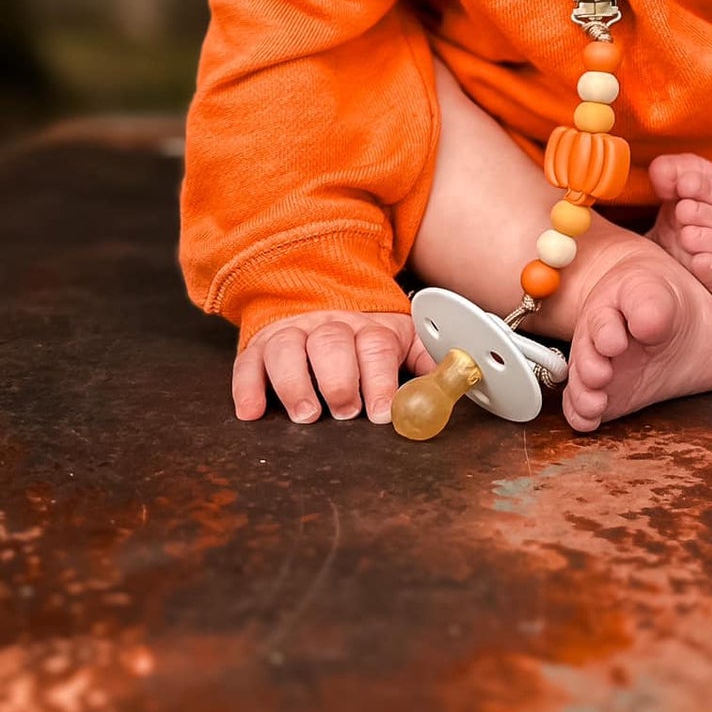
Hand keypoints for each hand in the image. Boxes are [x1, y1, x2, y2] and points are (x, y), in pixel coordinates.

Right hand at [232, 310, 434, 424]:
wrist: (316, 297)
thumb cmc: (364, 337)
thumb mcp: (403, 343)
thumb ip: (429, 362)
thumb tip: (462, 378)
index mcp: (369, 327)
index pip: (376, 346)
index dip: (379, 379)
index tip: (382, 411)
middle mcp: (329, 326)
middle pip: (332, 343)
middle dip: (339, 380)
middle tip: (345, 410)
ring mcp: (292, 334)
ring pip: (288, 349)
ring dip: (295, 383)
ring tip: (306, 414)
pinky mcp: (259, 347)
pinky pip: (248, 363)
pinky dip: (248, 388)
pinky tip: (253, 412)